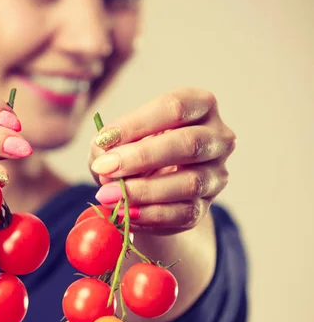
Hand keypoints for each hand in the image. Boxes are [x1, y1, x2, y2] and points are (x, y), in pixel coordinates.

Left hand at [89, 88, 235, 234]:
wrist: (150, 188)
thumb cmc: (136, 151)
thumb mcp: (119, 138)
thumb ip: (108, 142)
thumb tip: (103, 156)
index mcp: (201, 106)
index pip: (176, 108)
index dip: (137, 123)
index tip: (105, 138)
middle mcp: (218, 138)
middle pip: (189, 143)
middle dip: (142, 156)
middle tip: (104, 167)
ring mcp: (216, 175)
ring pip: (190, 183)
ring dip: (144, 190)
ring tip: (108, 194)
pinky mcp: (206, 207)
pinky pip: (182, 213)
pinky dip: (149, 214)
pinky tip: (124, 212)